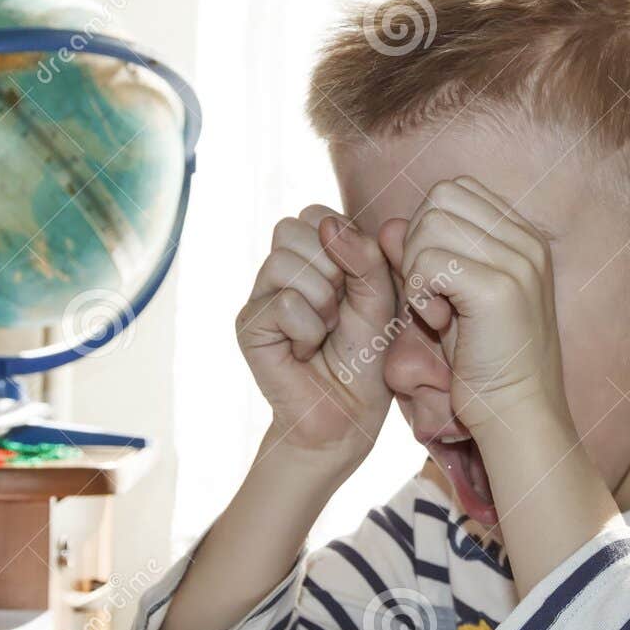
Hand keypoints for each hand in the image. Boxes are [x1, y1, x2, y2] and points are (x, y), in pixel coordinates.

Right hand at [236, 206, 398, 455]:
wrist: (349, 414)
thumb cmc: (366, 357)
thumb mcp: (381, 299)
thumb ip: (367, 258)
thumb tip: (329, 226)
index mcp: (312, 255)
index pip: (316, 214)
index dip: (344, 244)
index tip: (357, 287)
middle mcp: (280, 269)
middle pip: (292, 228)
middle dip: (332, 271)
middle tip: (339, 314)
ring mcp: (260, 295)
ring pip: (285, 263)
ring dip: (321, 303)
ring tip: (325, 333)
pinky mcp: (248, 325)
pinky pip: (283, 303)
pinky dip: (308, 331)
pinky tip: (307, 352)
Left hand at [392, 177, 565, 433]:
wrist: (518, 415)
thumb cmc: (484, 364)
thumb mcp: (451, 300)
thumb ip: (423, 257)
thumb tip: (384, 225)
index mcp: (524, 238)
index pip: (456, 191)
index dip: (427, 229)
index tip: (437, 280)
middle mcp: (527, 242)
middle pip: (439, 199)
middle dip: (416, 244)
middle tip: (431, 296)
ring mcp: (517, 262)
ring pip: (429, 224)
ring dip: (415, 269)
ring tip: (437, 312)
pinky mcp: (498, 287)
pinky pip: (428, 261)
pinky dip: (419, 292)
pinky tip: (438, 323)